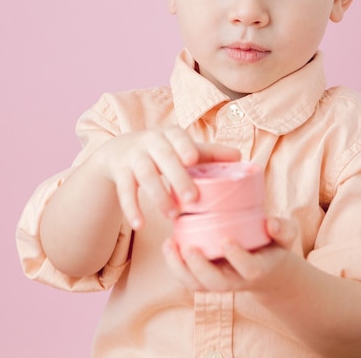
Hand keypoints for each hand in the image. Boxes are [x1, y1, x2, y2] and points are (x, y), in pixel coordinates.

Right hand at [95, 127, 240, 228]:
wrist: (120, 150)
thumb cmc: (163, 151)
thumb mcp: (182, 148)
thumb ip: (209, 154)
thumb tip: (241, 157)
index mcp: (170, 134)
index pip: (178, 138)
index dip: (184, 147)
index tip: (192, 160)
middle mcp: (150, 142)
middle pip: (163, 158)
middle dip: (176, 177)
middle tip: (191, 199)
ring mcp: (133, 157)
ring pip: (144, 175)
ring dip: (158, 195)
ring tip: (171, 216)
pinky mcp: (119, 172)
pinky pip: (124, 191)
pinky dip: (131, 208)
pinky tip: (139, 225)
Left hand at [162, 216, 299, 293]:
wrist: (267, 268)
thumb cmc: (273, 245)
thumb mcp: (285, 237)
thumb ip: (283, 229)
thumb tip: (271, 224)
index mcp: (258, 269)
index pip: (249, 268)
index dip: (237, 257)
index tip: (226, 239)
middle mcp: (236, 280)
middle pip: (217, 283)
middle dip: (200, 267)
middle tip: (188, 248)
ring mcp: (219, 282)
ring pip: (197, 285)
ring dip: (180, 268)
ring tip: (169, 245)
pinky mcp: (205, 280)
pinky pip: (188, 280)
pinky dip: (175, 266)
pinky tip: (167, 245)